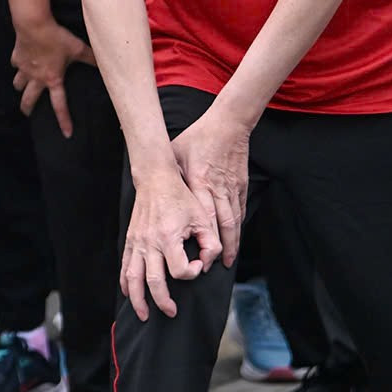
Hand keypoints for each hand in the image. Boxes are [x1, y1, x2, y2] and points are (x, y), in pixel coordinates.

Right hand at [9, 18, 88, 136]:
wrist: (34, 24)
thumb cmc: (56, 37)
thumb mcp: (77, 48)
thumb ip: (90, 57)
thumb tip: (105, 62)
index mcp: (52, 79)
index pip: (59, 105)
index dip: (64, 120)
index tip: (66, 134)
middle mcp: (36, 78)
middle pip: (28, 99)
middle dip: (27, 108)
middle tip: (27, 113)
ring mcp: (24, 68)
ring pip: (18, 84)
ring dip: (20, 87)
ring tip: (22, 87)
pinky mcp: (16, 57)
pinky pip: (15, 65)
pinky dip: (17, 65)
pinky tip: (20, 61)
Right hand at [121, 159, 217, 319]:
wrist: (156, 180)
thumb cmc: (180, 197)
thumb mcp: (202, 217)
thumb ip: (210, 243)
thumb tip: (206, 264)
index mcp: (168, 237)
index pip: (180, 270)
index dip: (193, 273)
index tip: (199, 265)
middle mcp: (149, 243)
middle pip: (153, 282)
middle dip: (162, 301)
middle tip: (172, 312)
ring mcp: (137, 243)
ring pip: (133, 279)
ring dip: (138, 300)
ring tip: (144, 315)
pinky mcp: (130, 241)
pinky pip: (124, 267)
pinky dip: (125, 283)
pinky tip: (129, 294)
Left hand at [169, 108, 250, 266]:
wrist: (228, 125)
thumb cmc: (198, 138)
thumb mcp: (176, 153)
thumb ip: (168, 172)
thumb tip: (150, 184)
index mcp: (199, 182)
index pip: (204, 217)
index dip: (204, 239)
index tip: (201, 254)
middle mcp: (217, 188)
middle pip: (223, 225)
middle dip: (222, 248)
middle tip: (218, 266)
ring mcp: (231, 188)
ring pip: (234, 220)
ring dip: (232, 242)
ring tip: (228, 259)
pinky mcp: (241, 185)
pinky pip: (240, 210)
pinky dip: (239, 226)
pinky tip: (235, 238)